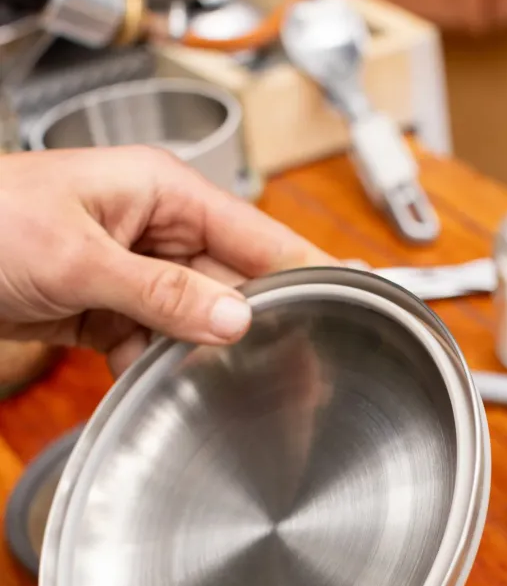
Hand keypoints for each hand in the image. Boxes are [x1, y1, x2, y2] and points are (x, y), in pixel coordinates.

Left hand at [0, 147, 331, 372]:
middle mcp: (156, 228)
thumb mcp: (78, 258)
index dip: (305, 270)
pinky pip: (153, 341)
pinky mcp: (109, 305)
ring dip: (204, 354)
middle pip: (233, 282)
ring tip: (239, 393)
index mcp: (162, 192)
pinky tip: (163, 391)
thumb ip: (163, 293)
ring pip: (196, 318)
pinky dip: (155, 368)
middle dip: (258, 327)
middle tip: (299, 375)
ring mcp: (134, 269)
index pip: (257, 232)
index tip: (348, 303)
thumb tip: (234, 318)